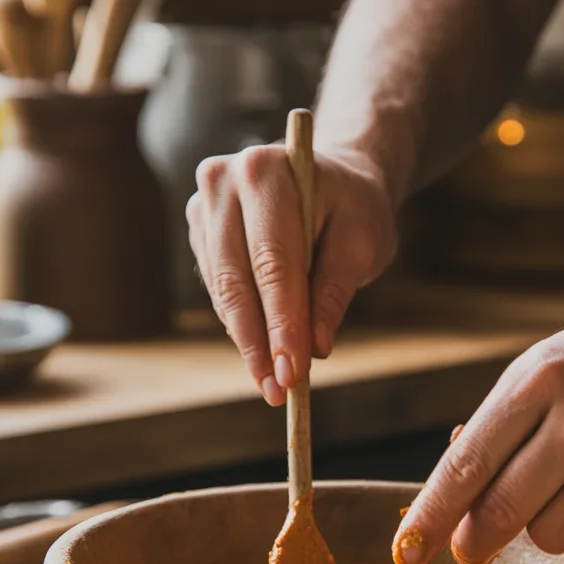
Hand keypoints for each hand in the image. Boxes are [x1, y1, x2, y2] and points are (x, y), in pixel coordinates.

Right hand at [186, 143, 395, 404]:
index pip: (272, 262)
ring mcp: (204, 208)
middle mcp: (222, 183)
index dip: (281, 323)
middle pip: (236, 280)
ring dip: (247, 343)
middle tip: (278, 390)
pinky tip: (263, 355)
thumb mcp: (362, 242)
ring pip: (223, 291)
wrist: (334, 177)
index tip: (293, 372)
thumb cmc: (354, 206)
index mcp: (267, 172)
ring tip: (274, 384)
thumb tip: (314, 349)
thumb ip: (335, 291)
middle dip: (258, 342)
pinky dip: (242, 326)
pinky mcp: (201, 233)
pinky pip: (219, 291)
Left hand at [392, 299, 563, 563]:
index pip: (468, 465)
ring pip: (555, 538)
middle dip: (478, 540)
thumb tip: (444, 507)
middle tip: (472, 550)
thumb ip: (491, 435)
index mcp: (540, 379)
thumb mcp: (537, 373)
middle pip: (506, 512)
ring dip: (547, 528)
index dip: (431, 516)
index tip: (406, 552)